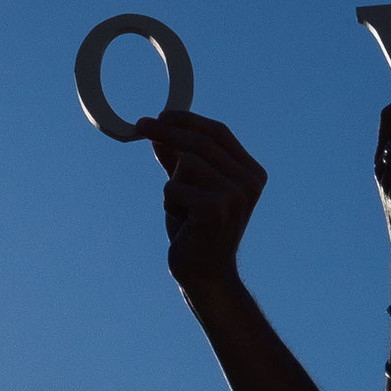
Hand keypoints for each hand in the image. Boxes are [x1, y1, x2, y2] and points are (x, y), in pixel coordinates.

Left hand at [135, 110, 264, 289]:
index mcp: (251, 173)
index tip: (160, 115)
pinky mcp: (214, 208)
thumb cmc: (197, 231)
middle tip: (139, 126)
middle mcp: (249, 181)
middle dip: (165, 132)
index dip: (188, 120)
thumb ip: (177, 160)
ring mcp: (234, 195)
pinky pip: (173, 187)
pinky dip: (170, 203)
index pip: (219, 132)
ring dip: (172, 187)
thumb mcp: (188, 188)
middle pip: (200, 142)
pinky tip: (184, 222)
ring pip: (184, 164)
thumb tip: (158, 130)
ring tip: (183, 211)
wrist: (206, 275)